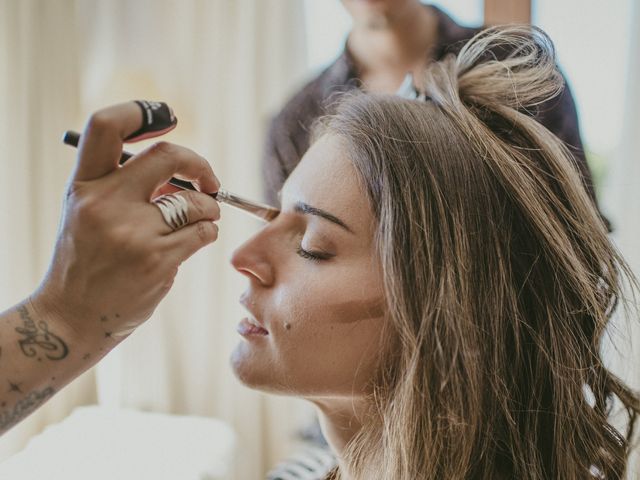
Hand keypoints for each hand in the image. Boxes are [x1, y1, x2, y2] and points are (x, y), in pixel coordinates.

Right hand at [30, 101, 220, 344]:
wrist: (72, 317)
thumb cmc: (87, 260)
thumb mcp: (87, 212)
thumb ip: (123, 185)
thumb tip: (182, 170)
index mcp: (84, 185)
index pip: (106, 126)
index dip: (141, 111)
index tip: (168, 119)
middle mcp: (105, 203)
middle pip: (167, 155)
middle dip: (199, 164)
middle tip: (210, 181)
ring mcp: (132, 233)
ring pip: (195, 201)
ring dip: (209, 208)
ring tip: (202, 219)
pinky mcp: (157, 260)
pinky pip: (203, 232)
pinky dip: (208, 232)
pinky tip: (198, 239)